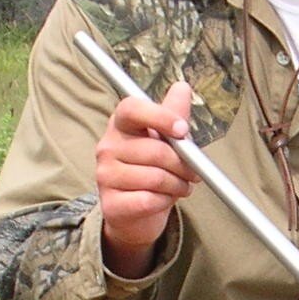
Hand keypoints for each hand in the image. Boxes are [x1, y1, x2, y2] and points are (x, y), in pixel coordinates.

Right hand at [97, 81, 194, 277]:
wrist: (136, 212)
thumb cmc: (152, 169)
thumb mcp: (165, 140)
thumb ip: (174, 114)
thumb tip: (182, 87)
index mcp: (121, 125)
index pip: (132, 109)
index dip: (160, 117)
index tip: (182, 130)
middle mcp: (107, 147)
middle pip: (155, 150)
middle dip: (184, 165)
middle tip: (193, 173)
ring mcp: (105, 175)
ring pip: (156, 178)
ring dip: (178, 185)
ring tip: (180, 186)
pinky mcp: (111, 203)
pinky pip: (148, 200)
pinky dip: (165, 201)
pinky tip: (164, 199)